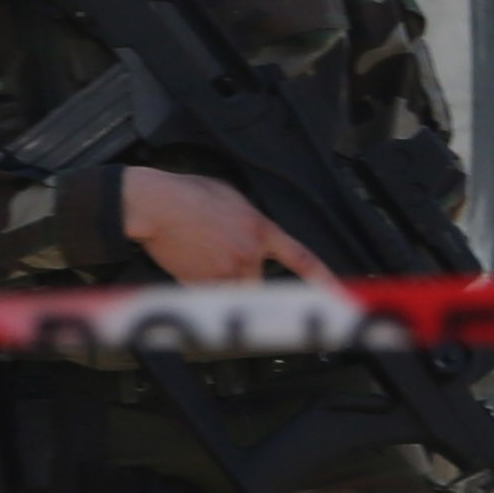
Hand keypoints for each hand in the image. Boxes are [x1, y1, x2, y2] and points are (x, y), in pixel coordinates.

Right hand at [121, 166, 334, 285]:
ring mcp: (226, 273)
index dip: (323, 279)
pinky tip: (188, 263)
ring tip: (201, 258)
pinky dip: (201, 288)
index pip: (301, 258)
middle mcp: (249, 255)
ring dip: (223, 285)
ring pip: (234, 294)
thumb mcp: (231, 197)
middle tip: (219, 256)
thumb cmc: (186, 195)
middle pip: (259, 284)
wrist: (155, 205)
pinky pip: (209, 297)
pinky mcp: (203, 286)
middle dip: (243, 277)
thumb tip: (256, 234)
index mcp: (260, 230)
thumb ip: (251, 220)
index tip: (337, 294)